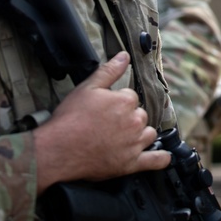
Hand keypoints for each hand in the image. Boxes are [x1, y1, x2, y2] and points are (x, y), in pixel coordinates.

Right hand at [32, 52, 171, 192]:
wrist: (58, 149)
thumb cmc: (71, 118)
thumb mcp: (88, 87)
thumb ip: (109, 70)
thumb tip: (124, 56)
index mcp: (126, 101)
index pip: (132, 97)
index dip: (118, 102)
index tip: (106, 108)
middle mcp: (135, 122)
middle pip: (141, 116)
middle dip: (129, 118)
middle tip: (109, 124)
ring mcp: (134, 144)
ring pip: (149, 134)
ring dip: (141, 134)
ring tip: (125, 137)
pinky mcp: (130, 164)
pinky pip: (155, 161)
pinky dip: (161, 159)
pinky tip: (163, 157)